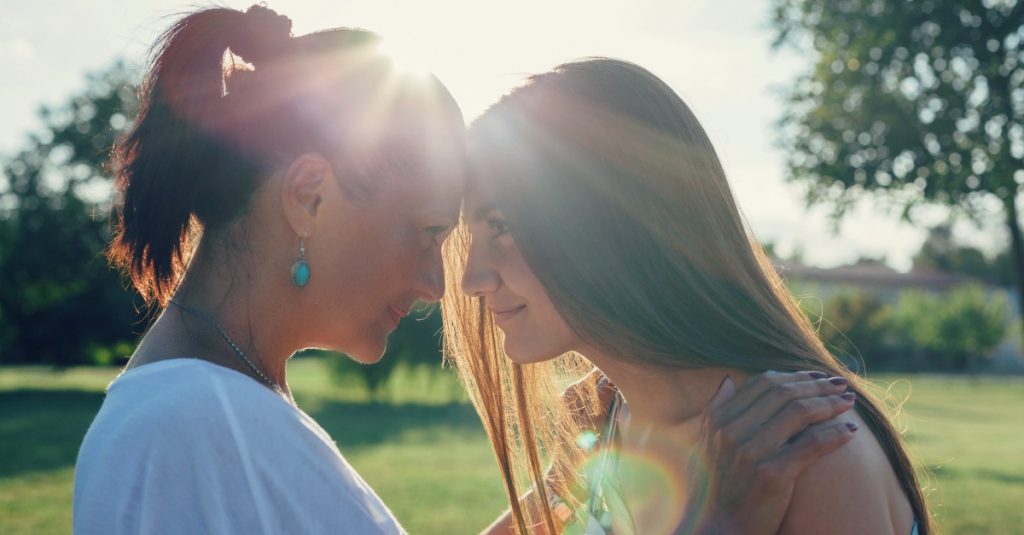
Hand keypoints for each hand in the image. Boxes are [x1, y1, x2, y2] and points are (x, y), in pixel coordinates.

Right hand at [678, 370, 857, 534]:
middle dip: (817, 386)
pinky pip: (810, 445)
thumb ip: (715, 410)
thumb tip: (730, 379)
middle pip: (783, 394)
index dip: (794, 376)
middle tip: (840, 385)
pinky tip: (850, 432)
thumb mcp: (706, 444)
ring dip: (830, 404)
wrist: (720, 529)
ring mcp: (752, 453)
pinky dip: (834, 435)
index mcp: (719, 420)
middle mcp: (733, 432)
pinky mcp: (772, 475)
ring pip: (800, 414)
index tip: (817, 377)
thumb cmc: (716, 487)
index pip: (762, 384)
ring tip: (849, 403)